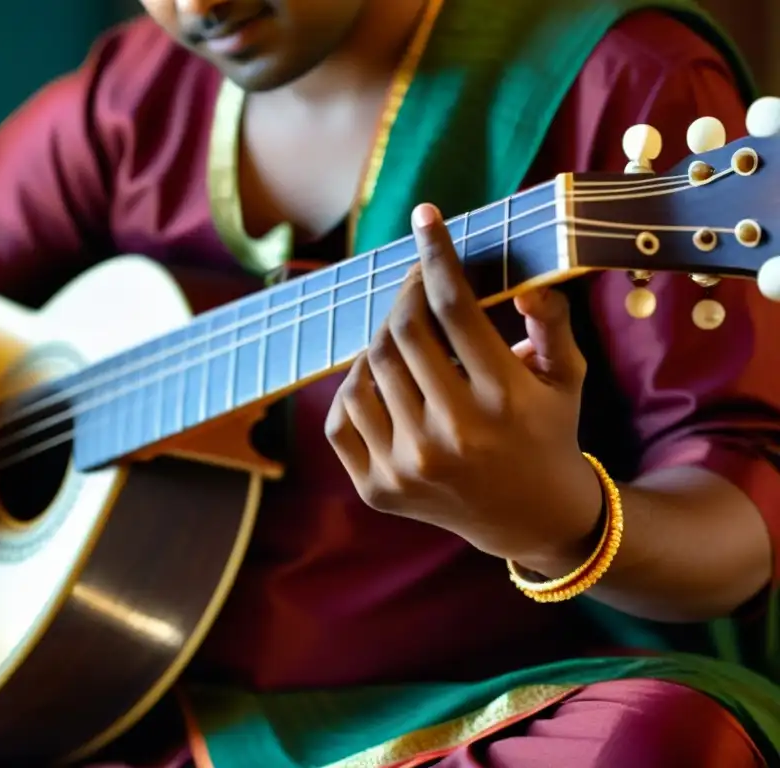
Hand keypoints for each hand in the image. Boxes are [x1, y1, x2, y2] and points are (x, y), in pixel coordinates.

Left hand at [325, 203, 601, 563]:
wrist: (532, 520)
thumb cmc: (548, 432)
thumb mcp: (567, 376)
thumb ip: (551, 322)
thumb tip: (524, 282)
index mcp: (502, 400)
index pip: (454, 307)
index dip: (436, 254)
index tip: (426, 218)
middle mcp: (452, 436)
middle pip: (402, 333)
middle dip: (405, 293)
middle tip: (414, 280)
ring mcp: (408, 467)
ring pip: (365, 371)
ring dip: (380, 341)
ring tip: (406, 337)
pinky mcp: (377, 490)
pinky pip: (342, 418)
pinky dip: (355, 388)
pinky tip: (382, 381)